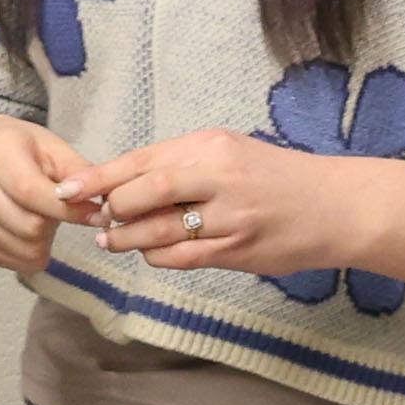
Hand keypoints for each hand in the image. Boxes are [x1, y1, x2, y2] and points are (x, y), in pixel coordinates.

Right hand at [0, 115, 90, 276]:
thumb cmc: (16, 148)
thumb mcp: (49, 146)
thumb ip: (77, 171)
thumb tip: (101, 201)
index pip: (31, 192)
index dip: (68, 209)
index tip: (96, 213)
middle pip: (29, 226)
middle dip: (56, 223)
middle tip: (64, 211)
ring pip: (23, 249)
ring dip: (45, 241)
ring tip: (44, 217)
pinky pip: (13, 262)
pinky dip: (31, 253)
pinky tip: (31, 232)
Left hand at [69, 130, 352, 279]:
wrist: (335, 206)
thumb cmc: (277, 177)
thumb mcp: (231, 152)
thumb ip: (183, 164)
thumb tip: (125, 181)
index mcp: (212, 146)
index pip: (143, 159)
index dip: (99, 177)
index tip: (68, 188)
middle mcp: (219, 176)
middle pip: (145, 192)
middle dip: (112, 208)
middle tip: (97, 217)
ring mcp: (229, 216)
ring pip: (159, 230)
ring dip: (128, 238)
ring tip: (112, 239)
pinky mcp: (238, 250)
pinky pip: (182, 258)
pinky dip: (157, 257)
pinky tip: (150, 254)